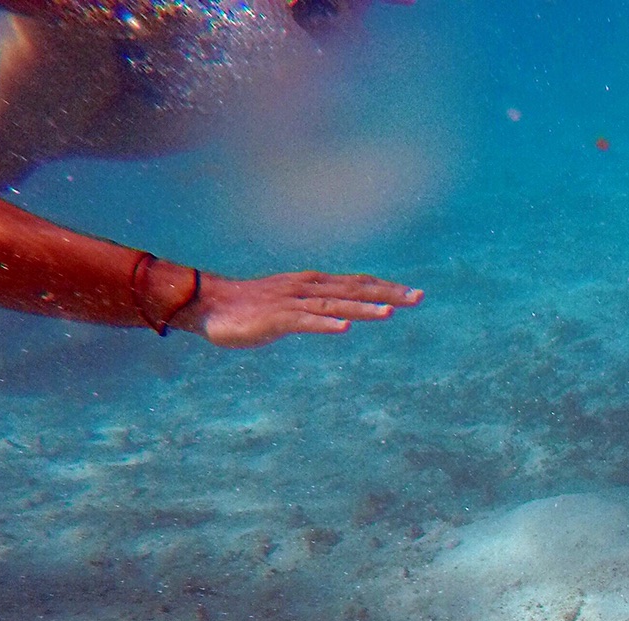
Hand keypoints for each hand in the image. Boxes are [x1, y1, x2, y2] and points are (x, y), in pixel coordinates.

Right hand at [176, 270, 421, 348]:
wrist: (209, 305)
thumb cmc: (252, 307)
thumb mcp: (293, 304)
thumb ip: (318, 307)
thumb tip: (344, 315)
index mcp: (313, 285)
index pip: (357, 284)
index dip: (386, 288)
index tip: (413, 294)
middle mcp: (307, 289)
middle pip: (355, 290)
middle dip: (388, 294)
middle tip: (419, 298)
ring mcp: (292, 303)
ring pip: (335, 305)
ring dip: (363, 309)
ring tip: (390, 313)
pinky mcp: (276, 319)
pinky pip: (304, 322)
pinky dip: (325, 324)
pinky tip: (344, 328)